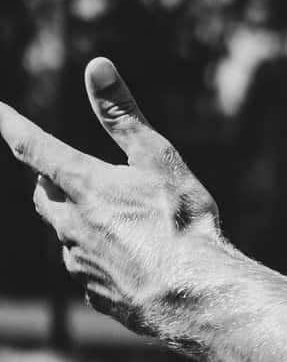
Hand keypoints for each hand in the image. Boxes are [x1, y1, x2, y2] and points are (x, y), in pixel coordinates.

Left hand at [0, 57, 223, 336]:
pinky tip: (134, 261)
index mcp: (84, 185)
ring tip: (125, 224)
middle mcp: (70, 224)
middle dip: (52, 181)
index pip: (35, 148)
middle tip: (72, 173)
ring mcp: (78, 262)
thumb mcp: (158, 158)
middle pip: (45, 195)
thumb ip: (122, 113)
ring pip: (66, 234)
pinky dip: (100, 257)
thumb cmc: (181, 221)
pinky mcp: (93, 293)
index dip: (13, 127)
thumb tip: (96, 66)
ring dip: (81, 222)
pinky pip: (87, 268)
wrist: (194, 295)